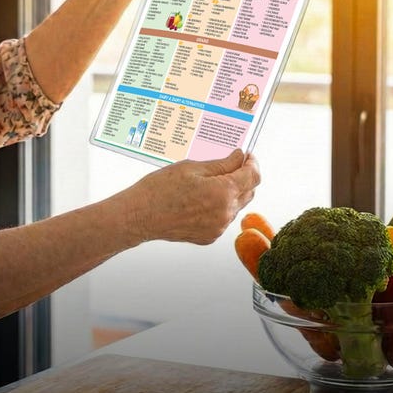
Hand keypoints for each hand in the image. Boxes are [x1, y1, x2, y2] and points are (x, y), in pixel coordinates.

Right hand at [119, 149, 259, 245]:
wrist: (140, 215)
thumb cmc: (159, 190)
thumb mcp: (191, 168)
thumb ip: (221, 164)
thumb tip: (239, 157)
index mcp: (222, 192)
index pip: (253, 176)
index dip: (252, 163)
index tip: (247, 156)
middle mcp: (225, 213)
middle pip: (249, 192)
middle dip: (244, 177)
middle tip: (231, 164)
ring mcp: (218, 228)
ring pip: (236, 206)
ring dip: (231, 192)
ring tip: (209, 182)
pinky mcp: (209, 236)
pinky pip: (223, 218)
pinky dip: (219, 207)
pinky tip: (201, 199)